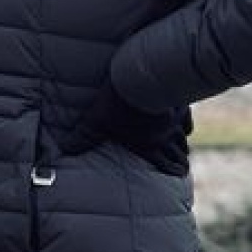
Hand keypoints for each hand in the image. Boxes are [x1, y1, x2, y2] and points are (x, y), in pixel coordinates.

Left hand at [61, 83, 190, 176]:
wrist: (145, 77)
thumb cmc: (119, 103)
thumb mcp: (96, 119)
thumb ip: (84, 136)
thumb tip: (65, 149)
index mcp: (147, 143)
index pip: (162, 162)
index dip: (171, 170)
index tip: (179, 175)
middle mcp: (165, 135)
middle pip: (177, 151)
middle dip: (180, 160)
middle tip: (184, 168)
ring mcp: (174, 118)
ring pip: (182, 136)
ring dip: (183, 144)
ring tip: (185, 149)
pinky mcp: (180, 101)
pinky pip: (186, 117)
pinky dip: (186, 123)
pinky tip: (186, 125)